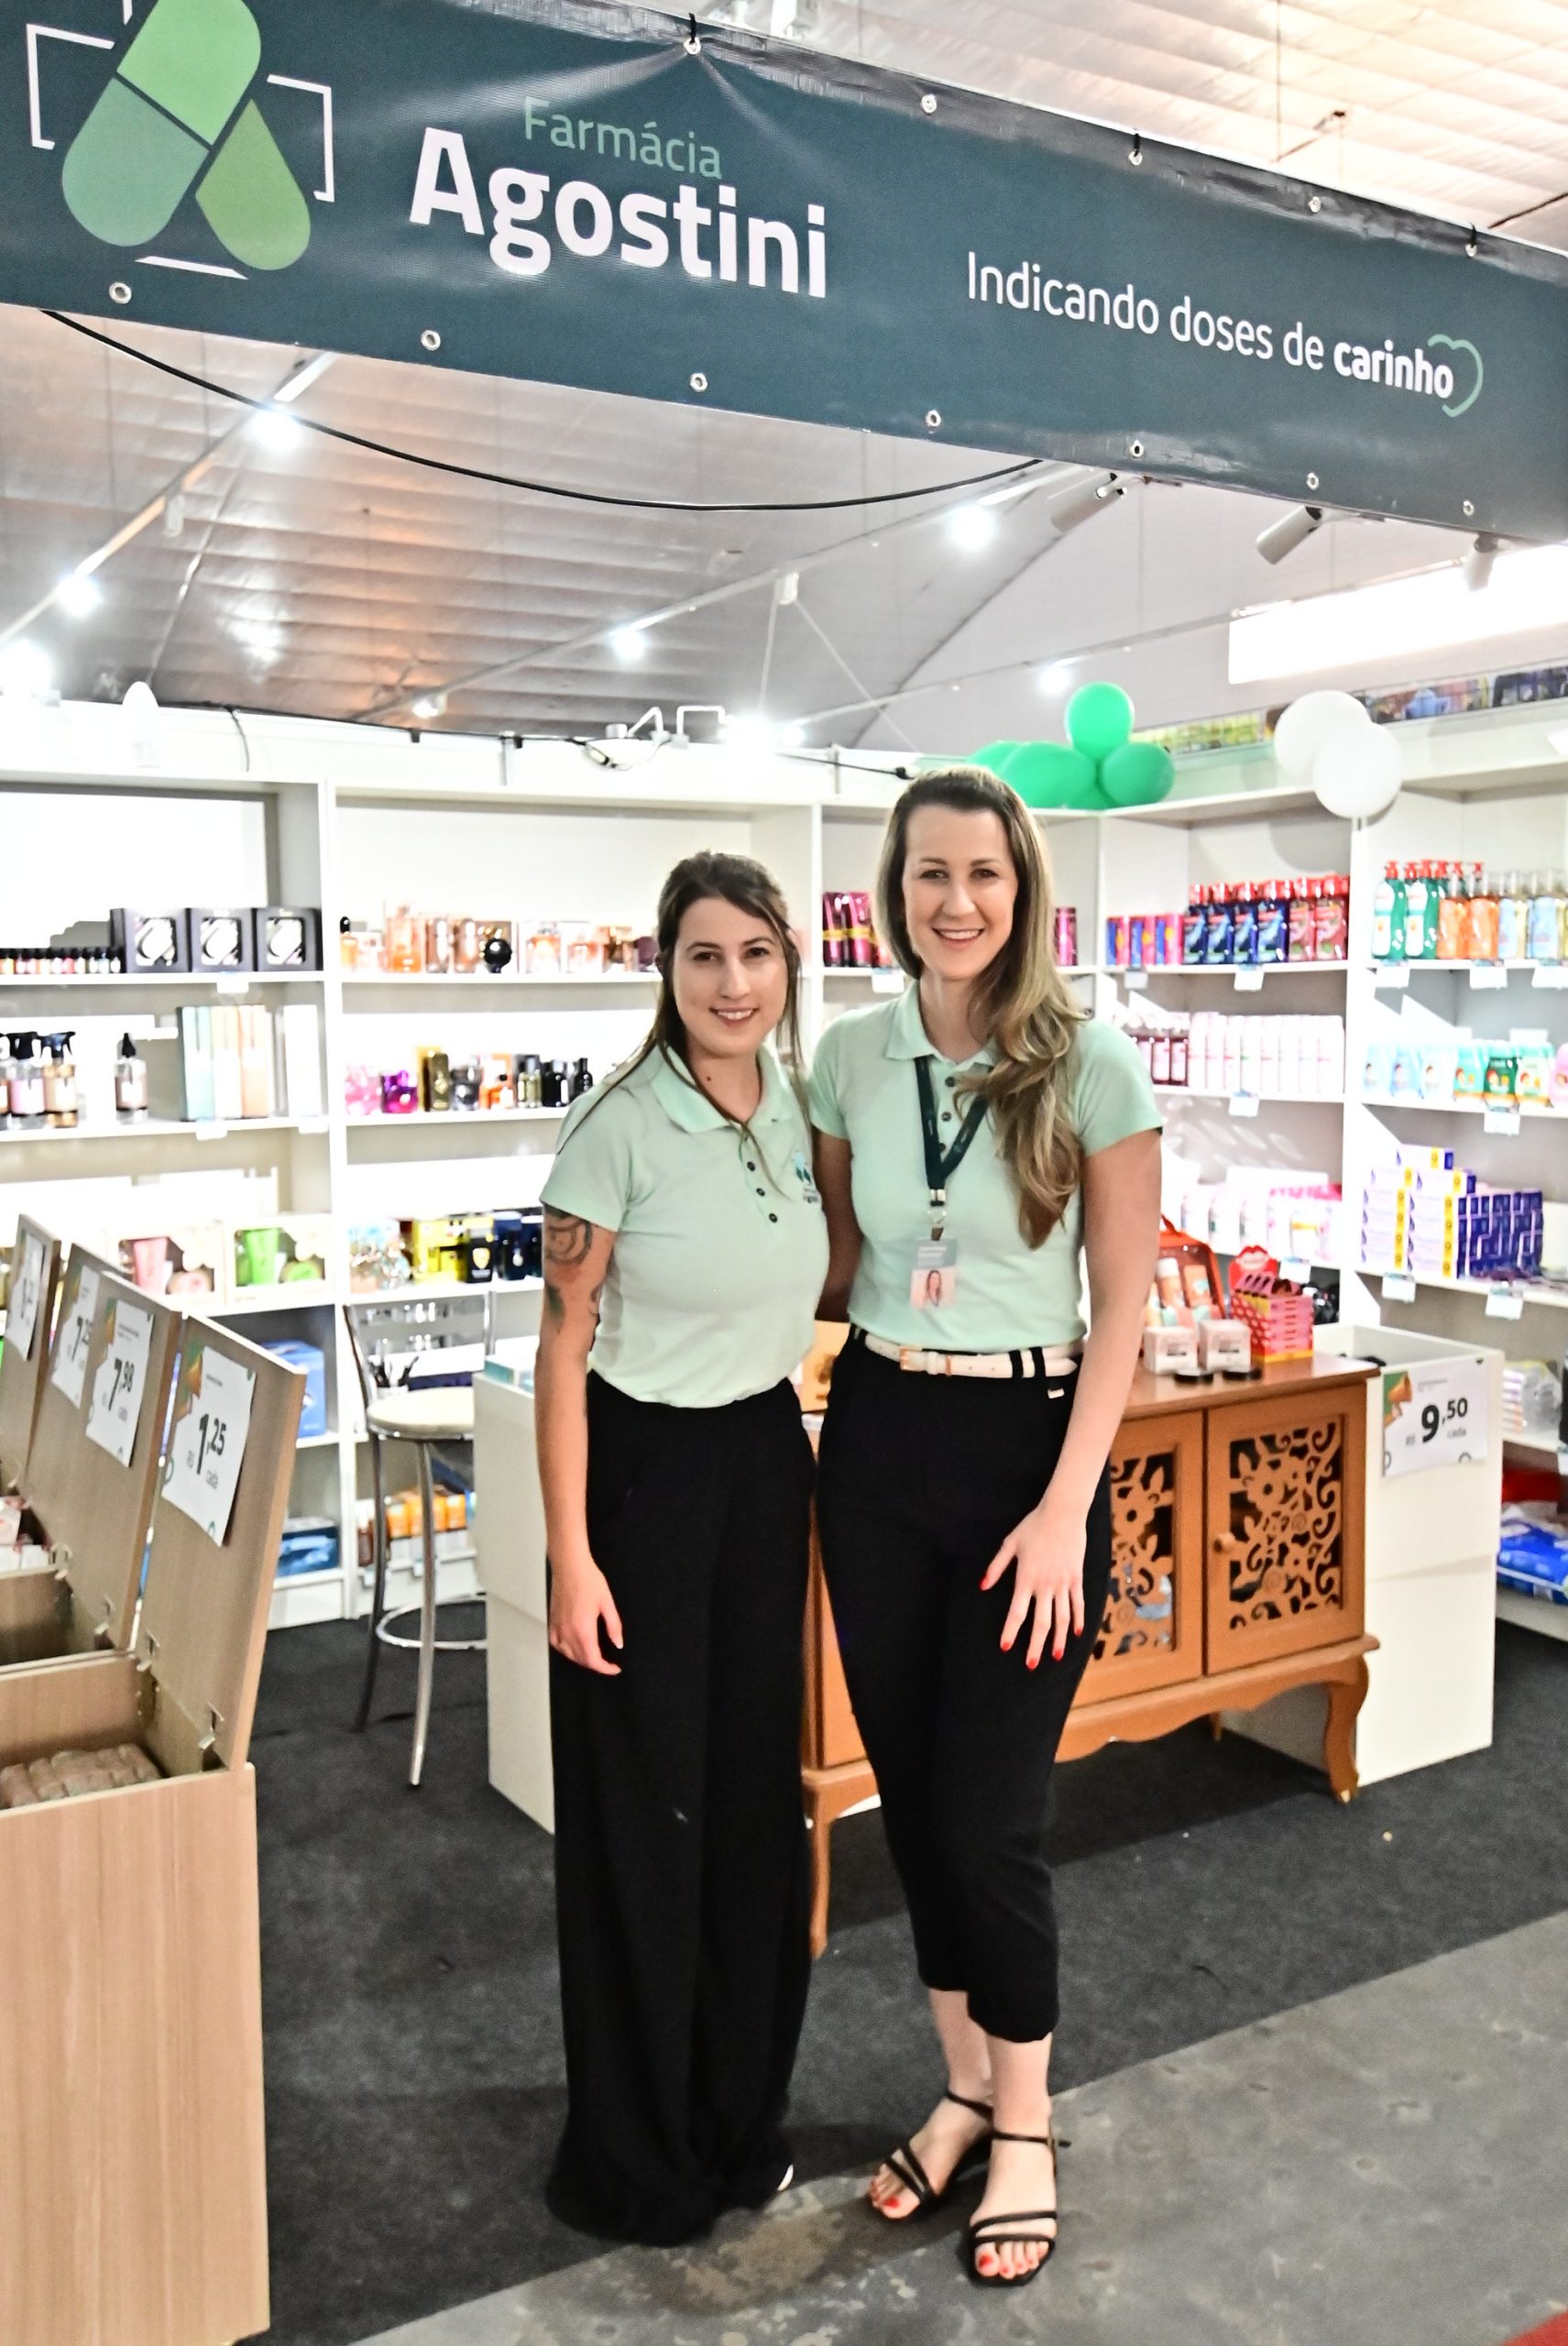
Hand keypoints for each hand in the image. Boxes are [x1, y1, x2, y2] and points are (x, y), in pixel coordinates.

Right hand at [549, 1556, 623, 1675]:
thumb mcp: (607, 1603)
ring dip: (581, 1659)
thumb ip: (614, 1626)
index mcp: (583, 1629)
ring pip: (568, 1654)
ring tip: (593, 1656)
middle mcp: (568, 1632)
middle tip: (608, 1662)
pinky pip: (556, 1644)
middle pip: (581, 1660)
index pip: (593, 1660)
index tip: (615, 1668)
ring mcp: (557, 1627)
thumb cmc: (589, 1580)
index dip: (605, 1668)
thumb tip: (618, 1644)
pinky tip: (572, 1648)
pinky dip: (565, 1650)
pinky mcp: (551, 1621)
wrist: (570, 1566)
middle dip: (596, 1665)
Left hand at [981, 1496, 1086, 1668]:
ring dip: (1058, 1639)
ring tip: (1055, 1656)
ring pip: (1062, 1618)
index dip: (1010, 1631)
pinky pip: (1078, 1603)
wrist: (1063, 1513)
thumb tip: (982, 1586)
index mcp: (1026, 1578)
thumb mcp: (1010, 1543)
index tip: (1006, 1647)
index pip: (1017, 1612)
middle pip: (1041, 1622)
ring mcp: (1063, 1583)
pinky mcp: (1076, 1578)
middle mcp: (1045, 1585)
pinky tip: (1076, 1634)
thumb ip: (996, 1567)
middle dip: (1035, 1645)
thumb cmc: (1033, 1526)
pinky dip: (1078, 1619)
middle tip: (1031, 1664)